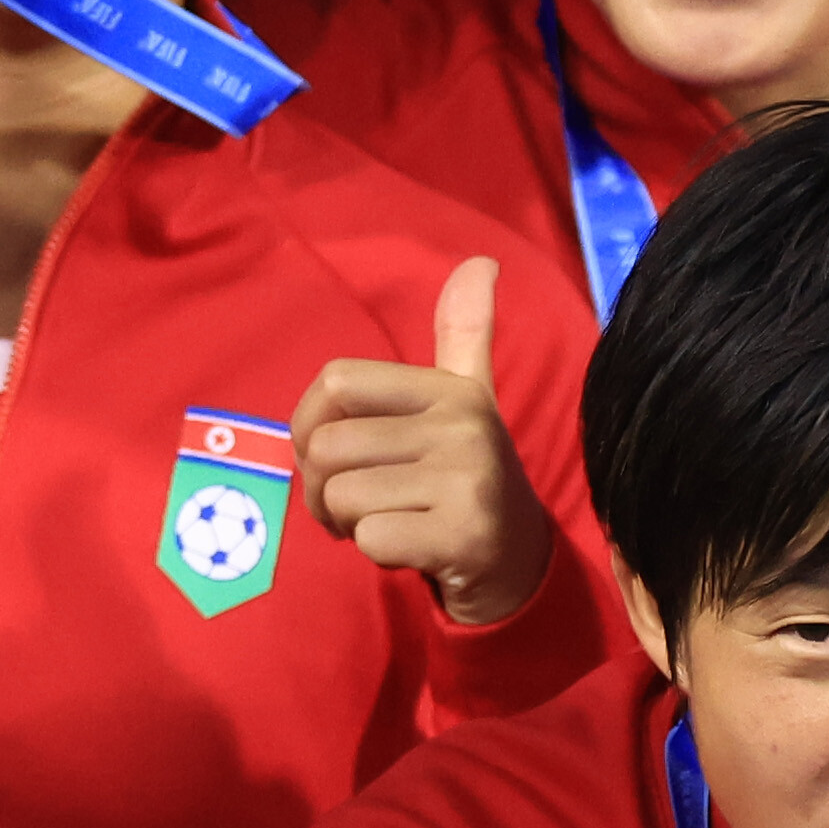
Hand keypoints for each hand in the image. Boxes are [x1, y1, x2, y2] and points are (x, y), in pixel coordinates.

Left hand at [289, 257, 555, 627]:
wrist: (518, 564)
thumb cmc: (467, 480)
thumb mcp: (468, 401)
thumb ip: (463, 334)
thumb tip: (481, 262)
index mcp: (450, 390)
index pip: (335, 380)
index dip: (310, 424)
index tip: (337, 455)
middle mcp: (463, 426)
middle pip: (328, 447)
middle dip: (323, 491)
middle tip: (361, 506)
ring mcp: (468, 481)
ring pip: (343, 496)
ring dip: (349, 524)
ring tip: (390, 524)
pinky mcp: (464, 536)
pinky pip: (370, 539)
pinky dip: (377, 555)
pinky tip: (412, 550)